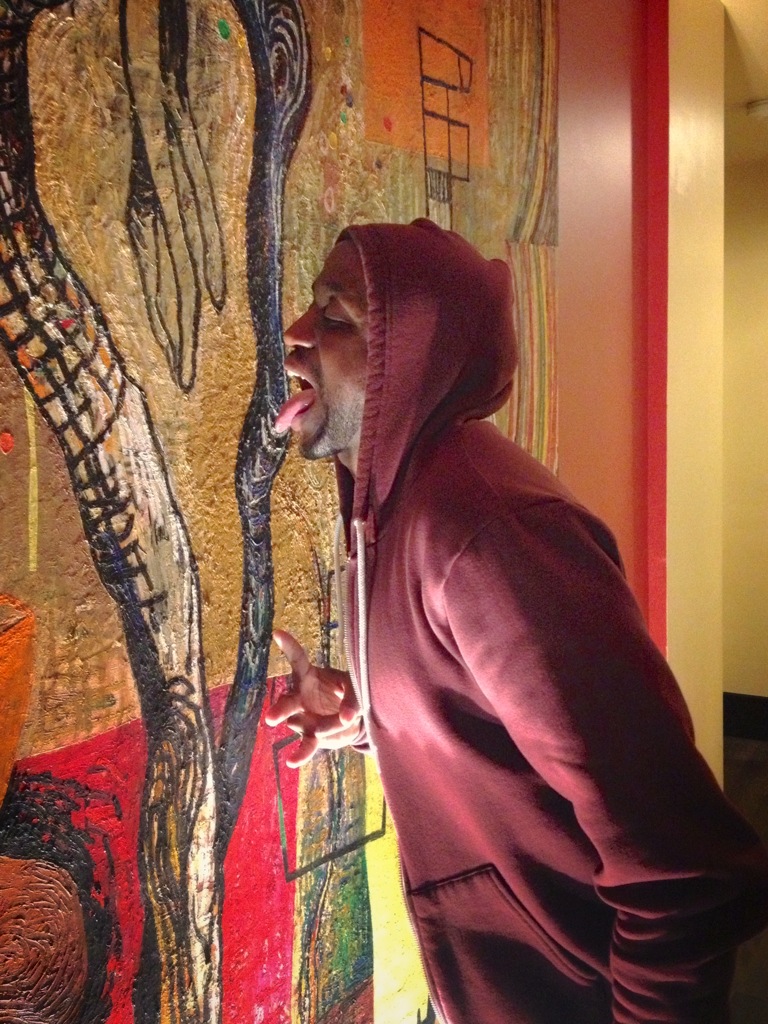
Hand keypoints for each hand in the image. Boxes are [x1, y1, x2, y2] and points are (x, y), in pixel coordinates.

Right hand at [265, 629, 361, 766]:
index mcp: (310, 676)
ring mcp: (304, 717)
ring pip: (298, 722)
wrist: (353, 717)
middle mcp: (301, 696)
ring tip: (296, 725)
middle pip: (288, 699)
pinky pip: (305, 745)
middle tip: (272, 717)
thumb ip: (352, 699)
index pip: (297, 659)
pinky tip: (291, 761)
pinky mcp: (312, 735)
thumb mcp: (355, 687)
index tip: (277, 633)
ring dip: (305, 723)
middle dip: (281, 707)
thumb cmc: (351, 692)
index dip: (288, 646)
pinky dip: (300, 754)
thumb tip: (346, 717)